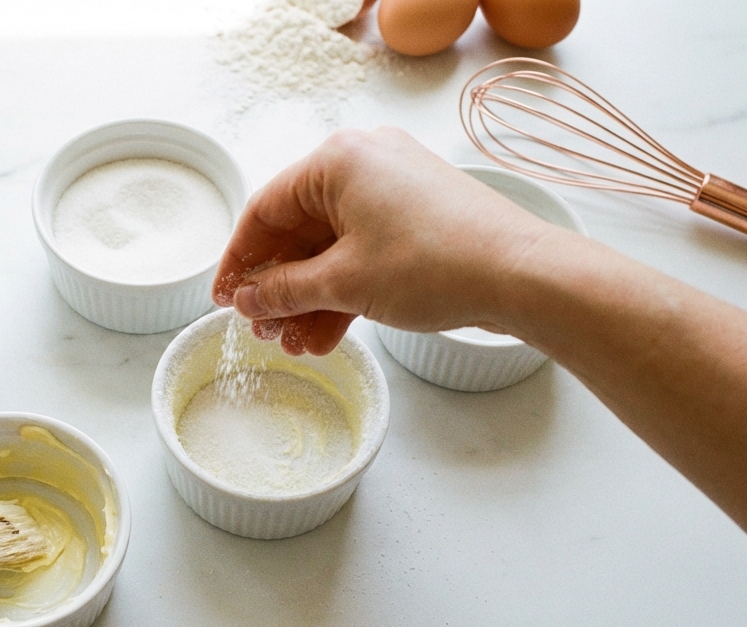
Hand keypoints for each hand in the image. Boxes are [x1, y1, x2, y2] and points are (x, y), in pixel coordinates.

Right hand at [212, 127, 561, 354]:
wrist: (522, 275)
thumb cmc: (436, 263)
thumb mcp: (344, 283)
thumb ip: (284, 290)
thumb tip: (247, 298)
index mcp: (338, 161)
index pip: (265, 210)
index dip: (239, 260)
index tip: (224, 299)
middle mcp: (365, 165)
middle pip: (299, 232)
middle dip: (279, 289)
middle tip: (263, 329)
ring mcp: (395, 191)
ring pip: (332, 249)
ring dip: (310, 299)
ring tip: (296, 344)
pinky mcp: (418, 219)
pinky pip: (364, 253)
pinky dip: (344, 292)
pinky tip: (327, 335)